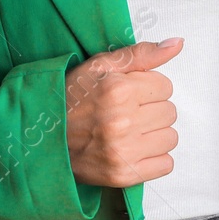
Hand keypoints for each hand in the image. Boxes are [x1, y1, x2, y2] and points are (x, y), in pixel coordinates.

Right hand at [64, 37, 182, 187]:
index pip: (166, 86)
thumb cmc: (71, 99)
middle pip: (170, 112)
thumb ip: (142, 54)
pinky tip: (134, 150)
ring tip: (131, 132)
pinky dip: (155, 158)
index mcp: (118, 90)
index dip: (149, 88)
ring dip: (155, 134)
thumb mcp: (101, 66)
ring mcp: (122, 152)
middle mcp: (122, 122)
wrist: (41, 140)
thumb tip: (177, 44)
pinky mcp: (123, 175)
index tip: (131, 94)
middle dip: (152, 109)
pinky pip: (165, 165)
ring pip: (170, 138)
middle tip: (128, 113)